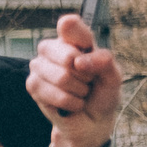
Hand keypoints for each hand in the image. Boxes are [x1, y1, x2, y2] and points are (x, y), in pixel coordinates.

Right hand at [28, 12, 122, 146]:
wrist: (92, 120)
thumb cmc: (102, 94)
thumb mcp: (114, 77)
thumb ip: (105, 63)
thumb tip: (79, 61)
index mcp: (74, 40)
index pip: (69, 25)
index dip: (76, 33)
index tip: (86, 45)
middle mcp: (53, 49)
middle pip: (68, 55)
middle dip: (85, 75)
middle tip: (88, 81)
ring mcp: (39, 66)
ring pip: (61, 77)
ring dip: (78, 91)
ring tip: (80, 93)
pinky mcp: (32, 84)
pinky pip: (52, 93)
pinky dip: (69, 102)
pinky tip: (71, 103)